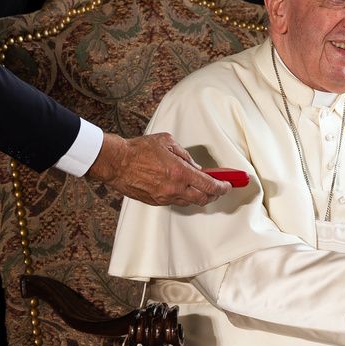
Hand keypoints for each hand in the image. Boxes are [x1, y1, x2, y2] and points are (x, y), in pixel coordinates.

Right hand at [87, 132, 230, 206]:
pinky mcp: (154, 201)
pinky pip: (174, 201)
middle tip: (218, 188)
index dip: (222, 187)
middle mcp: (174, 188)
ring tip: (201, 188)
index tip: (228, 185)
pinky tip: (182, 188)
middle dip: (213, 194)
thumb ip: (185, 156)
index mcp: (180, 173)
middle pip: (202, 199)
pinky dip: (182, 196)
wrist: (116, 162)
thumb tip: (196, 167)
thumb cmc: (139, 149)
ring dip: (198, 196)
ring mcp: (164, 197)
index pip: (209, 185)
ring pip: (189, 202)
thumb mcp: (168, 143)